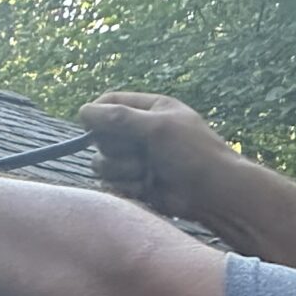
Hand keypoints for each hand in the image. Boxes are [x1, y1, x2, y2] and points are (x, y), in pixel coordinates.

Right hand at [77, 91, 241, 220]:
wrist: (213, 193)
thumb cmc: (192, 153)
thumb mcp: (157, 127)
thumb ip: (118, 118)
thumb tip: (83, 111)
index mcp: (150, 109)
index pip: (110, 103)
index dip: (97, 114)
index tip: (90, 126)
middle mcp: (140, 131)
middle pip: (101, 135)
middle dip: (116, 147)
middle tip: (139, 151)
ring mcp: (136, 158)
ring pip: (102, 162)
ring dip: (122, 169)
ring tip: (147, 173)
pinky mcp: (134, 181)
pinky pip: (111, 182)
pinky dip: (128, 185)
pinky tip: (148, 187)